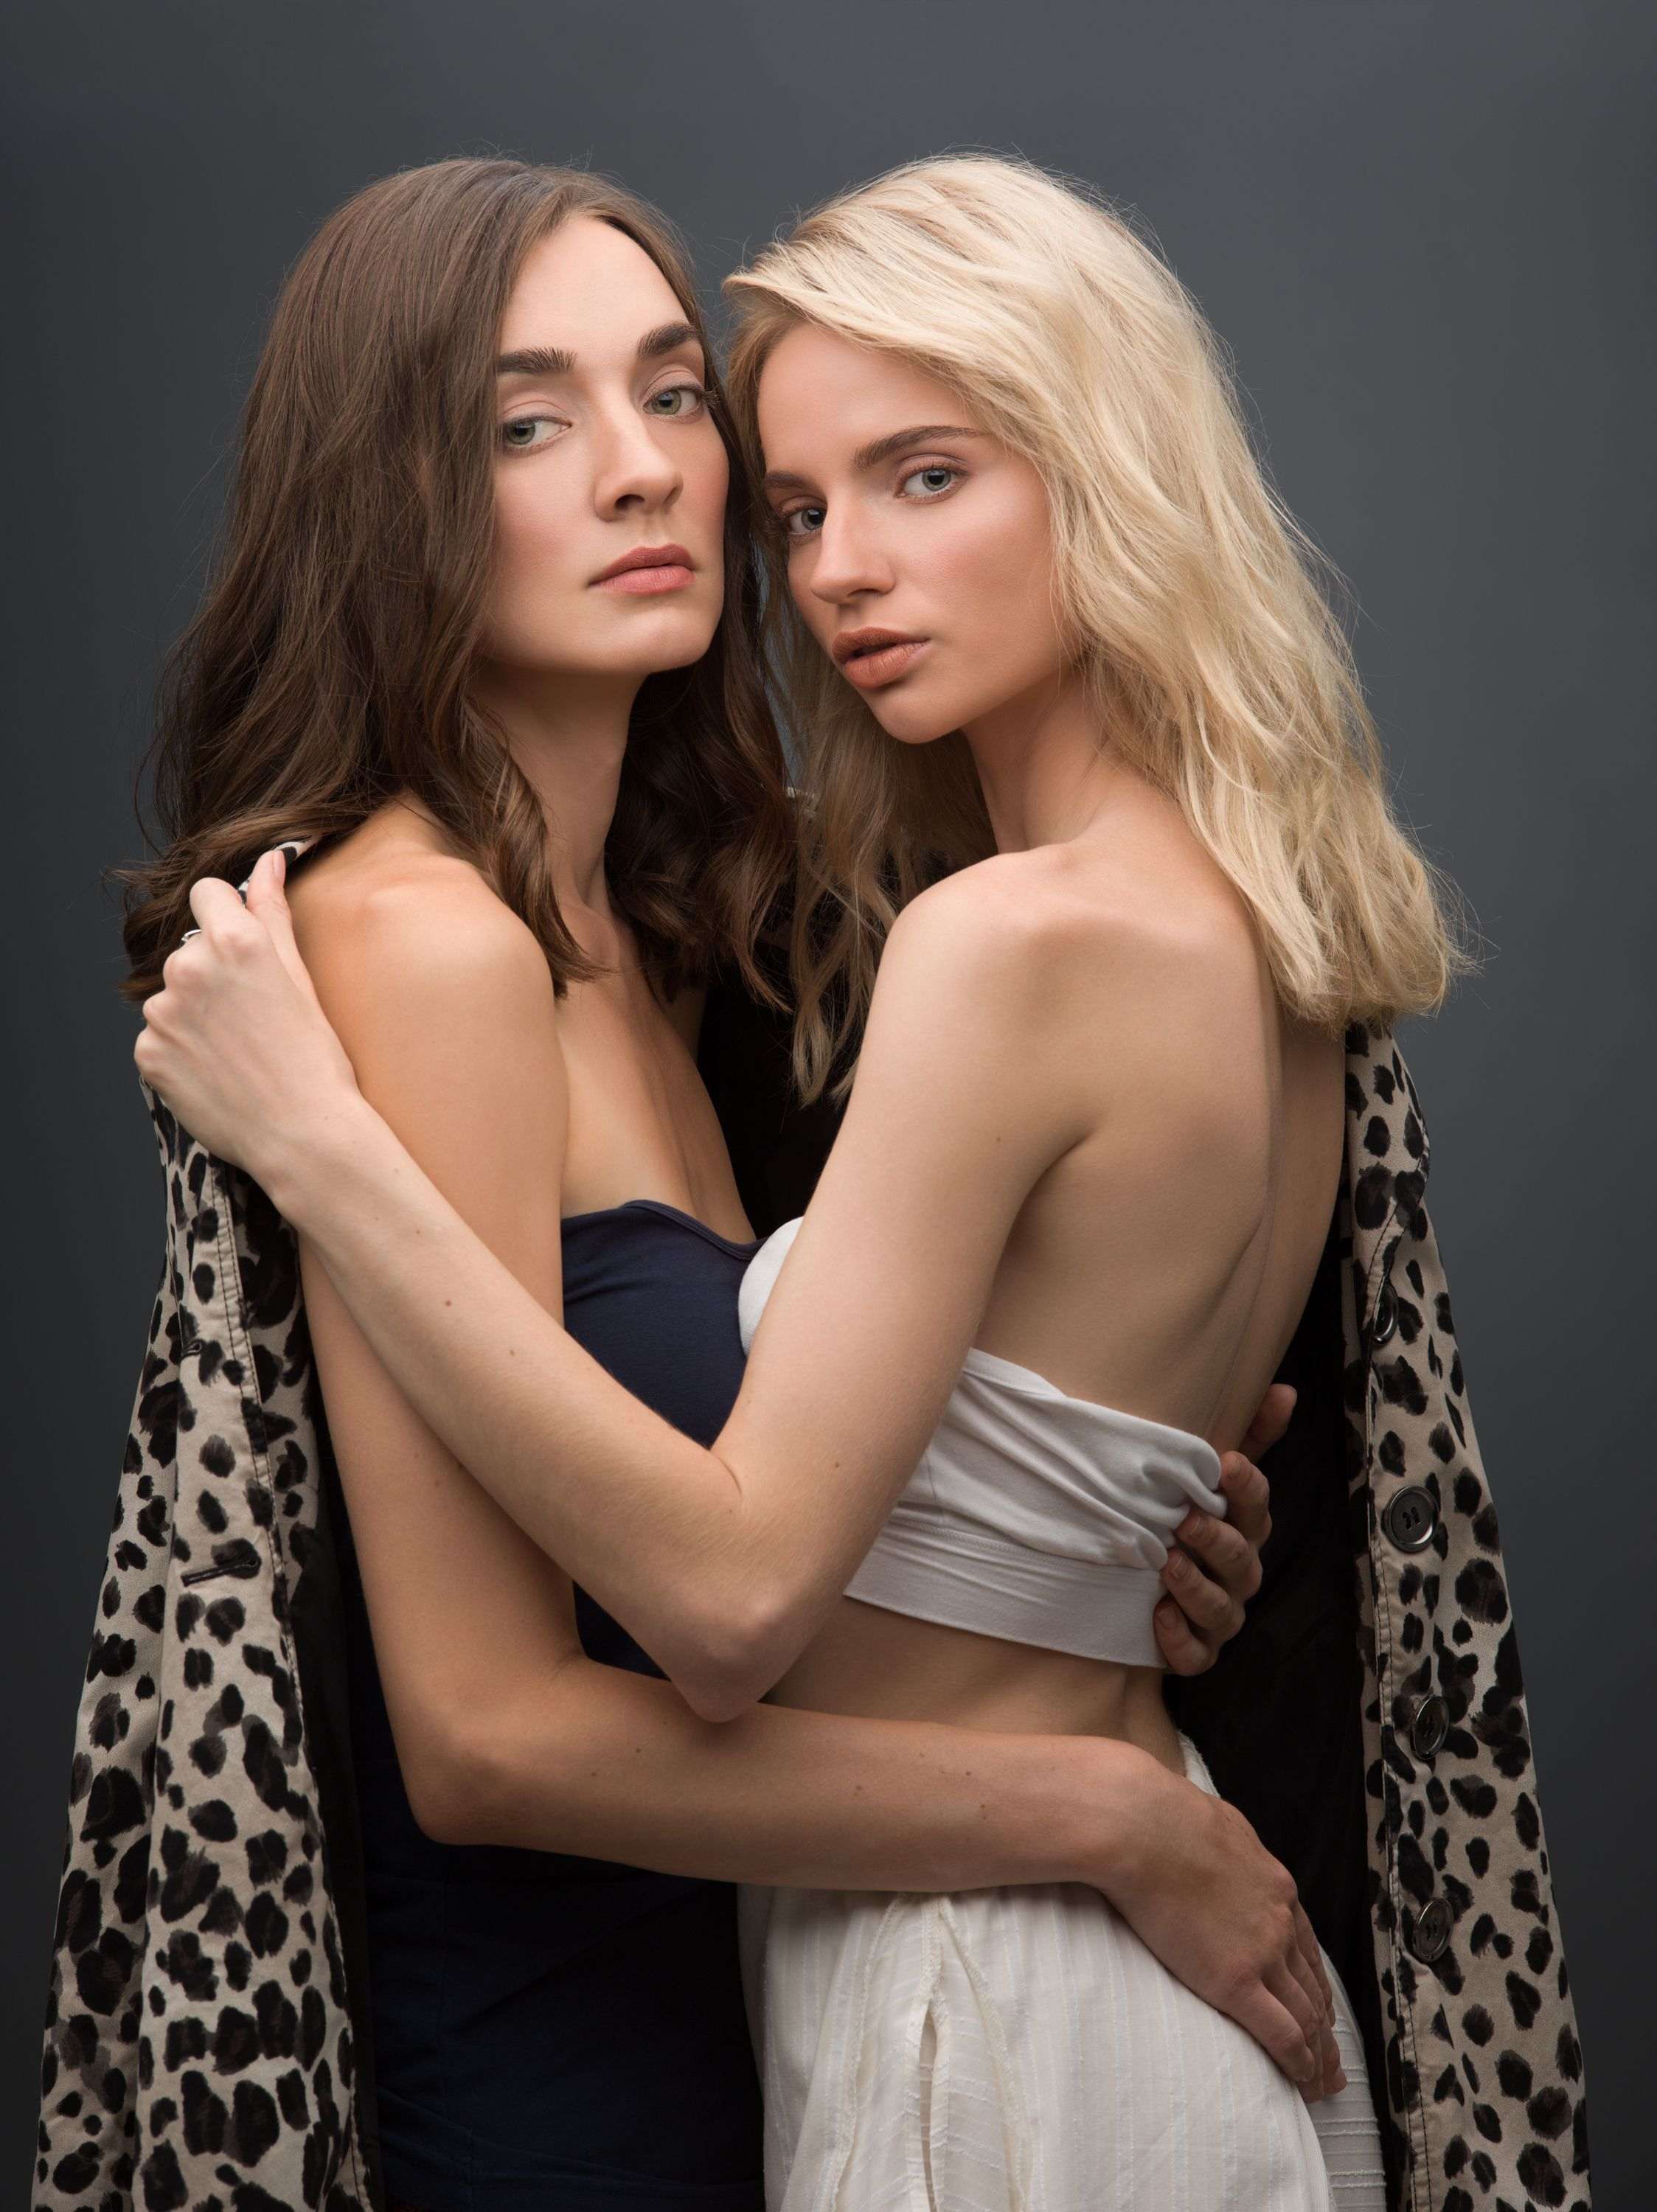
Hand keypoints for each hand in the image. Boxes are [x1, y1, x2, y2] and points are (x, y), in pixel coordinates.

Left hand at [134, 849, 358, 1185]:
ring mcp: (161, 1013)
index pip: (207, 893)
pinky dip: (182, 1052)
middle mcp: (189, 968)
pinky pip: (159, 1039)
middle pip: (191, 951)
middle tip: (254, 1020)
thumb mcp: (301, 976)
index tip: (245, 950)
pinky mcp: (147, 1053)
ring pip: (173, 997)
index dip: (228, 916)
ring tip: (238, 1052)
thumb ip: (273, 910)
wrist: (302, 1134)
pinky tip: (218, 1074)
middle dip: (214, 976)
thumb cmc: (315, 1057)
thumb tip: (272, 857)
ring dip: (196, 1015)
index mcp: (234, 941)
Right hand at [1102, 1742, 1345, 2102]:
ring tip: (1323, 2081)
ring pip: (1305, 2015)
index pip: (1306, 1949)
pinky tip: (1303, 2079)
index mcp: (1275, 1886)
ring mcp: (1261, 1952)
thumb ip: (1227, 1846)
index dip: (1315, 1985)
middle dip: (1326, 2028)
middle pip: (1312, 1987)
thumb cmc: (1162, 1814)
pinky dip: (1298, 2061)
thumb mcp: (1214, 1824)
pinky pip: (1280, 2033)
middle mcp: (1279, 1922)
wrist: (1143, 1826)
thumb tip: (1216, 1842)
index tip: (1320, 2009)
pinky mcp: (1235, 1980)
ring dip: (1319, 2053)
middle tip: (1333, 2061)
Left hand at [1153, 1382, 1291, 1673]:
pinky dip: (1180, 1640)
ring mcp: (1221, 1615)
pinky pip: (1195, 1655)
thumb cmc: (1184, 1517)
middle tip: (1185, 1520)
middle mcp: (1239, 1572)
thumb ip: (1246, 1435)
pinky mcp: (1196, 1651)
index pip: (1256, 1505)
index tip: (1226, 1463)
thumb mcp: (1208, 1474)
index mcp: (1244, 1528)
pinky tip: (1159, 1618)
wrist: (1144, 1586)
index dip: (1246, 1486)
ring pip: (1220, 1608)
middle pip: (1240, 1558)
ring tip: (1168, 1566)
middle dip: (1217, 1539)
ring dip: (1195, 1587)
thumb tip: (1284, 1389)